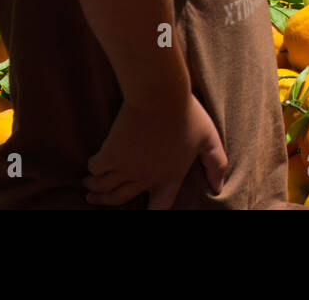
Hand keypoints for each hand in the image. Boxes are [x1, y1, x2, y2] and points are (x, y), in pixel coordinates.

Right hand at [84, 93, 227, 208]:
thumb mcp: (209, 139)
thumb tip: (219, 188)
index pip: (159, 210)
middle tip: (96, 198)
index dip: (152, 215)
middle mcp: (146, 178)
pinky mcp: (110, 154)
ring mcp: (126, 169)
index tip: (141, 212)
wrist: (160, 94)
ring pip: (103, 188)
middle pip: (120, 199)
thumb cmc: (186, 114)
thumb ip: (216, 164)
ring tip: (89, 186)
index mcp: (169, 177)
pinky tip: (92, 166)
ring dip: (94, 190)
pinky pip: (95, 169)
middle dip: (106, 202)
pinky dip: (92, 170)